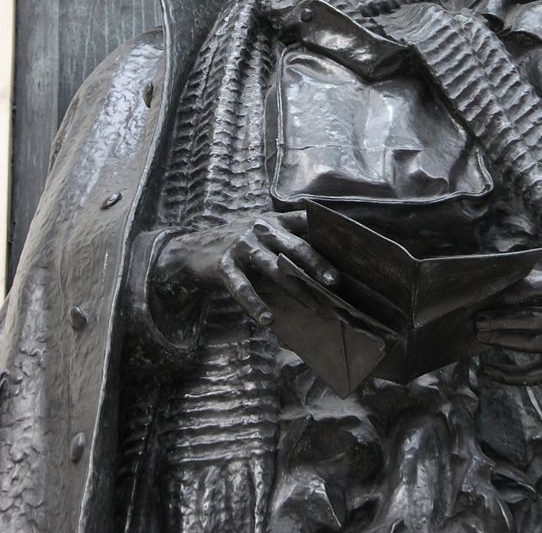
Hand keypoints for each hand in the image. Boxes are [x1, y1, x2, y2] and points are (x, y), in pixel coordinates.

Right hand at [152, 210, 338, 325]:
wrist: (192, 250)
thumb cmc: (238, 245)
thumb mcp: (262, 234)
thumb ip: (287, 241)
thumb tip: (324, 263)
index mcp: (274, 221)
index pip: (305, 221)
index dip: (326, 231)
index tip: (349, 245)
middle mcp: (260, 230)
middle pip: (295, 247)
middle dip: (317, 264)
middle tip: (335, 282)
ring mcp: (242, 247)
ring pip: (274, 269)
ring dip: (296, 289)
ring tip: (315, 307)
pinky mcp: (224, 266)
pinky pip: (242, 288)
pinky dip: (255, 305)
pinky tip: (268, 320)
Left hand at [474, 269, 541, 384]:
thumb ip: (528, 278)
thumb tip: (493, 280)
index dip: (522, 290)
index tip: (497, 296)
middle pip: (535, 318)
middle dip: (503, 319)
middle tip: (479, 319)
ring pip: (532, 344)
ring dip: (503, 340)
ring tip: (481, 335)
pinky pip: (533, 376)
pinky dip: (507, 375)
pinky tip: (486, 369)